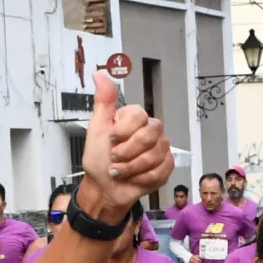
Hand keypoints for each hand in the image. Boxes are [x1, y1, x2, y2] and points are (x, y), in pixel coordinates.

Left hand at [74, 73, 173, 219]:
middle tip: (115, 158)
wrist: (104, 189)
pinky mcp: (166, 167)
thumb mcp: (96, 128)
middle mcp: (151, 130)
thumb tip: (100, 74)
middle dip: (127, 153)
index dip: (124, 131)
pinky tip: (134, 178)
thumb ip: (103, 101)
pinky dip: (142, 178)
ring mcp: (160, 148)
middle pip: (148, 136)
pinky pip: (161, 171)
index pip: (139, 116)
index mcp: (135, 118)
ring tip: (120, 171)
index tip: (111, 139)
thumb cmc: (98, 160)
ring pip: (154, 156)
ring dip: (131, 168)